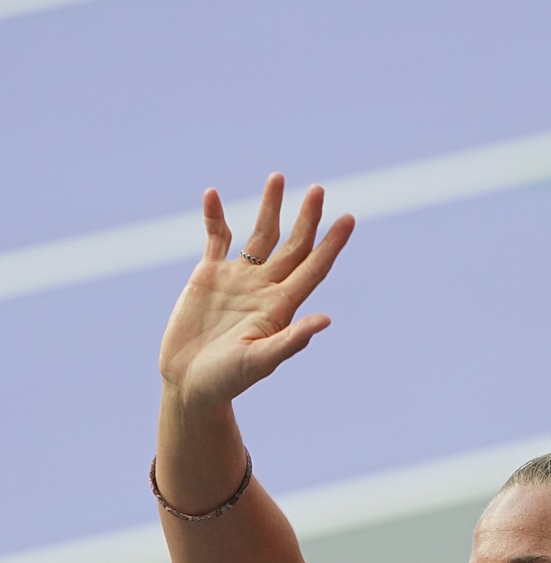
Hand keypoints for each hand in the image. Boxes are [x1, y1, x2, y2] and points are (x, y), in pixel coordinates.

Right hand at [159, 173, 354, 409]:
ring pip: (259, 235)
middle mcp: (264, 288)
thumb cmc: (227, 381)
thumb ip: (291, 341)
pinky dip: (214, 217)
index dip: (331, 245)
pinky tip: (213, 196)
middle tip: (319, 190)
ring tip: (278, 177)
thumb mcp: (260, 362)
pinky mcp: (209, 276)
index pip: (313, 269)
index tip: (349, 219)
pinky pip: (215, 238)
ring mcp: (237, 279)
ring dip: (270, 208)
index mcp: (280, 307)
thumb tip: (325, 320)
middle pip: (292, 246)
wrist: (190, 384)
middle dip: (306, 218)